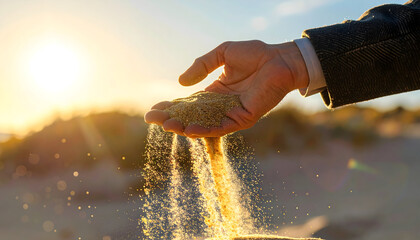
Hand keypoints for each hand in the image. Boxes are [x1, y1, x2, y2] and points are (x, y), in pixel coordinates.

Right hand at [144, 40, 308, 136]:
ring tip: (167, 126)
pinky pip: (221, 128)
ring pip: (203, 125)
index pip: (188, 103)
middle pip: (191, 116)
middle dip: (172, 119)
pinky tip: (189, 129)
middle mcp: (220, 106)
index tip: (153, 110)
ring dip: (184, 127)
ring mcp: (231, 114)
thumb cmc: (255, 54)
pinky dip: (205, 130)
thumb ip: (202, 66)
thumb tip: (181, 83)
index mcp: (215, 92)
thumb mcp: (222, 54)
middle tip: (152, 120)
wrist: (280, 59)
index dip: (171, 107)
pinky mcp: (242, 119)